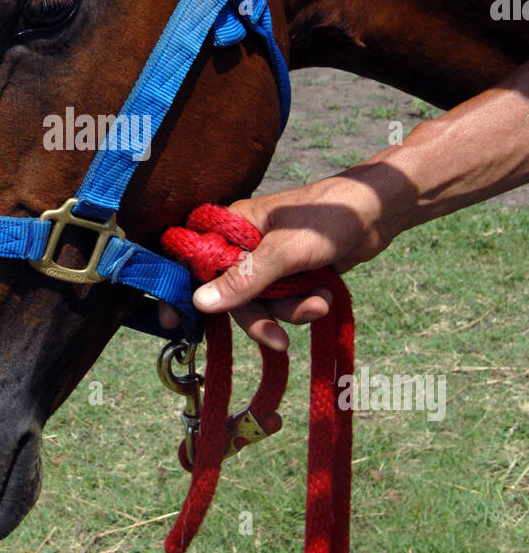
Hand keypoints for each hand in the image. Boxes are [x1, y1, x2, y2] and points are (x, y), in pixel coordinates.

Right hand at [159, 169, 394, 348]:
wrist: (379, 213)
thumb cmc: (327, 218)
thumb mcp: (284, 252)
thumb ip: (243, 279)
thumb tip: (200, 303)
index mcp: (233, 226)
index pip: (195, 259)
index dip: (183, 289)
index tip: (173, 321)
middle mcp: (245, 244)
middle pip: (231, 294)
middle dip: (258, 316)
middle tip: (278, 339)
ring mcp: (269, 262)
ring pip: (261, 303)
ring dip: (290, 311)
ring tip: (319, 302)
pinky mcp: (292, 275)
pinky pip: (285, 303)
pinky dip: (304, 305)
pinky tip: (326, 295)